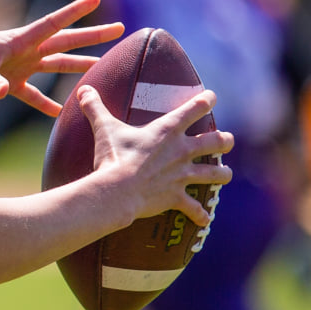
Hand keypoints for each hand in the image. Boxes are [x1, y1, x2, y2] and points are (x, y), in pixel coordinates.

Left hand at [0, 0, 124, 116]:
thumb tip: (4, 92)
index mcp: (20, 40)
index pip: (53, 23)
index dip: (75, 11)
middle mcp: (26, 51)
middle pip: (66, 42)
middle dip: (93, 35)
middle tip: (121, 28)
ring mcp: (21, 67)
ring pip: (58, 65)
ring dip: (80, 66)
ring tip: (105, 67)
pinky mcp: (12, 84)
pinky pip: (35, 95)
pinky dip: (47, 104)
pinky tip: (62, 112)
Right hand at [79, 85, 233, 226]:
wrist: (117, 190)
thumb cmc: (113, 156)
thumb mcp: (104, 128)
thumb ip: (95, 108)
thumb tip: (83, 90)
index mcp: (168, 130)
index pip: (195, 108)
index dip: (206, 100)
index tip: (212, 97)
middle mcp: (182, 151)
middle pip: (216, 142)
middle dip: (225, 140)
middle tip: (227, 140)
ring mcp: (182, 175)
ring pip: (216, 174)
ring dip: (222, 174)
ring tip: (225, 174)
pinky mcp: (176, 196)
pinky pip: (194, 208)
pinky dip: (199, 215)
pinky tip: (204, 219)